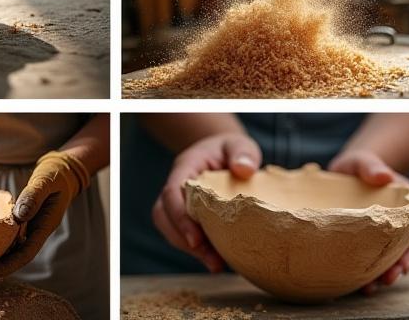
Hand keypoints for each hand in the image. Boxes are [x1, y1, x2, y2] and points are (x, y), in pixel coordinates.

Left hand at [0, 151, 89, 282]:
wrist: (61, 174)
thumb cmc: (54, 177)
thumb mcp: (45, 182)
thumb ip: (33, 196)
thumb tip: (18, 215)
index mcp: (44, 227)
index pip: (24, 255)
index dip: (4, 267)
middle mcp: (36, 233)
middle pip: (15, 259)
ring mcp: (29, 230)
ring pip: (11, 251)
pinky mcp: (22, 224)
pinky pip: (7, 239)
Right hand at [153, 133, 261, 272]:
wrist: (224, 154)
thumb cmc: (231, 150)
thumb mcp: (239, 144)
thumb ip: (242, 153)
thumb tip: (244, 170)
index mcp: (184, 167)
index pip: (172, 192)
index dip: (180, 217)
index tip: (197, 240)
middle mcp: (175, 186)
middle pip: (164, 215)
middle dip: (183, 240)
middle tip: (211, 260)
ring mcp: (177, 202)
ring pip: (169, 228)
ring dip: (189, 250)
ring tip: (216, 264)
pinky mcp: (186, 216)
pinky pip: (182, 235)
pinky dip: (197, 250)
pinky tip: (217, 260)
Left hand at [329, 150, 408, 294]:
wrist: (344, 171)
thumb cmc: (359, 166)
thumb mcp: (364, 161)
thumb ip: (372, 166)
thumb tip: (384, 175)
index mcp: (407, 211)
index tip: (404, 264)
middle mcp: (398, 228)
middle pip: (405, 255)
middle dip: (398, 270)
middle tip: (386, 280)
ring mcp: (379, 237)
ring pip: (386, 262)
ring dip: (379, 276)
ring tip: (368, 288)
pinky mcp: (361, 242)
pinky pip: (366, 261)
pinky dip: (362, 272)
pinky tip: (352, 282)